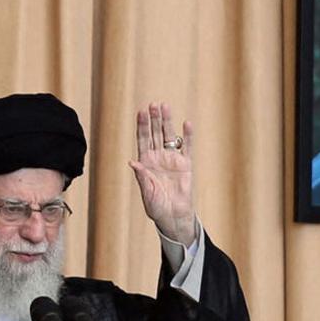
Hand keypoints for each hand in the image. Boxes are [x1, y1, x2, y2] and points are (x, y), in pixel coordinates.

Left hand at [129, 102, 195, 245]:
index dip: (142, 126)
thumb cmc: (156, 207)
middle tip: (153, 104)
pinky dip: (187, 136)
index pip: (143, 140)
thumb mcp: (147, 193)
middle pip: (155, 134)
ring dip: (167, 122)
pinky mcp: (186, 165)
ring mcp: (172, 159)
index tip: (141, 112)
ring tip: (165, 106)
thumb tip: (132, 162)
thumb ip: (142, 177)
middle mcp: (158, 157)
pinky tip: (186, 124)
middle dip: (153, 119)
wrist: (173, 216)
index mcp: (146, 163)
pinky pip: (186, 147)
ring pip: (169, 136)